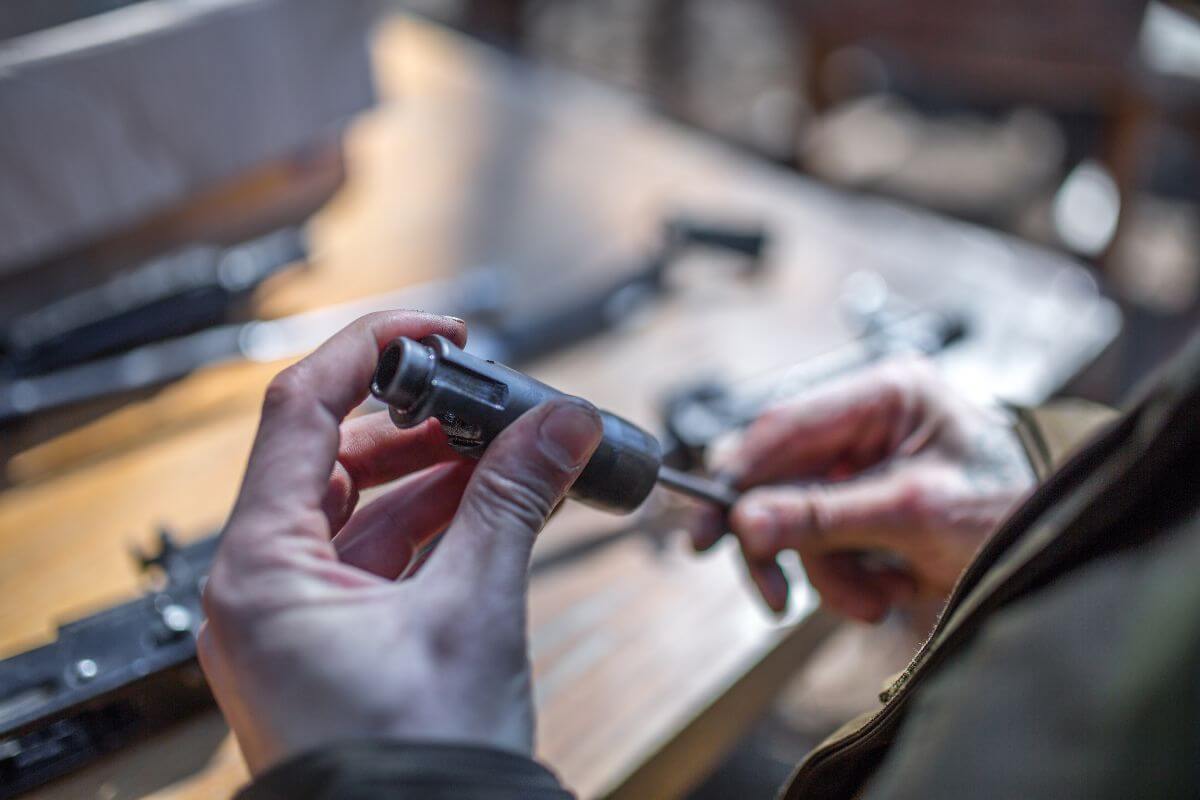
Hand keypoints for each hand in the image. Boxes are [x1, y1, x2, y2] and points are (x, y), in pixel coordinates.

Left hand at [197, 311, 602, 773]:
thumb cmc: (412, 768)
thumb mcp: (472, 612)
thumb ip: (514, 501)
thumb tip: (558, 427)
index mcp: (259, 570)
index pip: (300, 411)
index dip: (371, 354)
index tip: (436, 333)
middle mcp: (259, 588)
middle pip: (331, 457)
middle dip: (415, 423)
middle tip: (483, 400)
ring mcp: (292, 617)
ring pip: (357, 508)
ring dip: (430, 474)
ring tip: (501, 452)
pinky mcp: (329, 641)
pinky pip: (373, 556)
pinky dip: (428, 524)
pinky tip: (483, 503)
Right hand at [694, 356, 1033, 621]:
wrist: (1068, 540)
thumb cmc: (1014, 502)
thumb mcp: (914, 511)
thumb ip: (823, 516)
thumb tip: (744, 523)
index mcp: (881, 394)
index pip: (780, 427)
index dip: (737, 477)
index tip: (708, 528)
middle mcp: (866, 424)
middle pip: (781, 480)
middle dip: (786, 542)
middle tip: (773, 594)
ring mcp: (866, 466)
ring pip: (800, 522)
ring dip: (830, 572)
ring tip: (879, 597)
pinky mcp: (870, 506)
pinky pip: (828, 546)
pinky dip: (851, 579)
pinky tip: (893, 588)